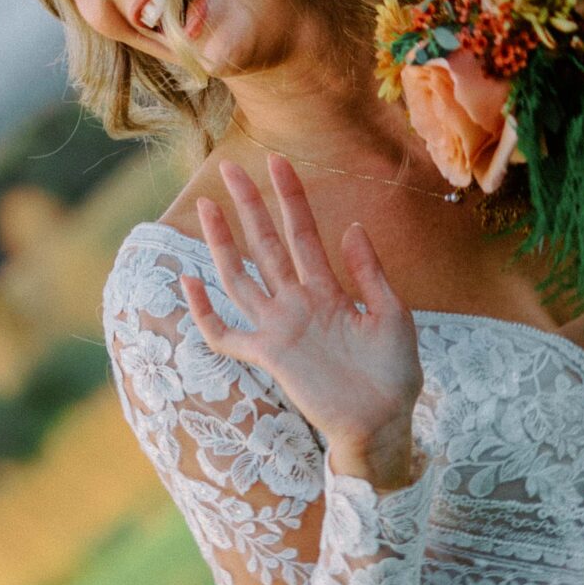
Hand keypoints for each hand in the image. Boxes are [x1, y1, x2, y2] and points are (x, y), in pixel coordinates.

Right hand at [177, 154, 423, 488]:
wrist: (385, 422)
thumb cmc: (394, 372)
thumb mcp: (392, 313)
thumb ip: (368, 272)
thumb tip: (352, 226)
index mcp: (327, 289)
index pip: (301, 232)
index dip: (290, 197)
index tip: (277, 162)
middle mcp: (297, 303)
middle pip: (265, 244)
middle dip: (249, 206)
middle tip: (229, 167)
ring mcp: (279, 328)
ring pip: (241, 277)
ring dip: (222, 243)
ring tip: (207, 208)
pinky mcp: (269, 357)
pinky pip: (226, 334)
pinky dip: (205, 312)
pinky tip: (189, 283)